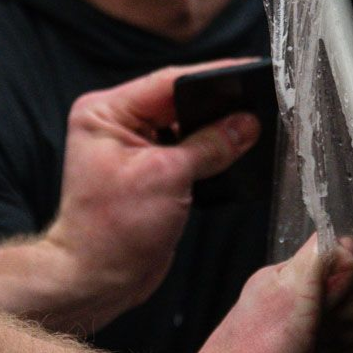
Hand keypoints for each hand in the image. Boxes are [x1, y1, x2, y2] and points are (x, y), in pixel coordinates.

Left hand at [43, 60, 260, 326]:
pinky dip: (209, 151)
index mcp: (106, 112)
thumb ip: (211, 144)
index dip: (212, 77)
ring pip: (187, 124)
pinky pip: (187, 147)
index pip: (168, 82)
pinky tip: (232, 152)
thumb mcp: (167, 178)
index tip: (247, 70)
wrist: (97, 282)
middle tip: (256, 103)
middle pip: (179, 101)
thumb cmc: (111, 231)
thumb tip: (246, 122)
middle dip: (217, 105)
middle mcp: (117, 123)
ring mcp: (133, 146)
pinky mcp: (150, 168)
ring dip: (215, 130)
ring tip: (249, 130)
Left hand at [184, 233, 352, 352]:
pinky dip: (342, 347)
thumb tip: (335, 233)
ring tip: (318, 342)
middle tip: (323, 323)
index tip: (331, 297)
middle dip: (351, 306)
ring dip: (346, 330)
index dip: (350, 276)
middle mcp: (301, 291)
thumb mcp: (290, 293)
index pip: (346, 252)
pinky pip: (346, 336)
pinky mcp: (311, 345)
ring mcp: (307, 319)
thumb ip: (316, 258)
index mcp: (293, 271)